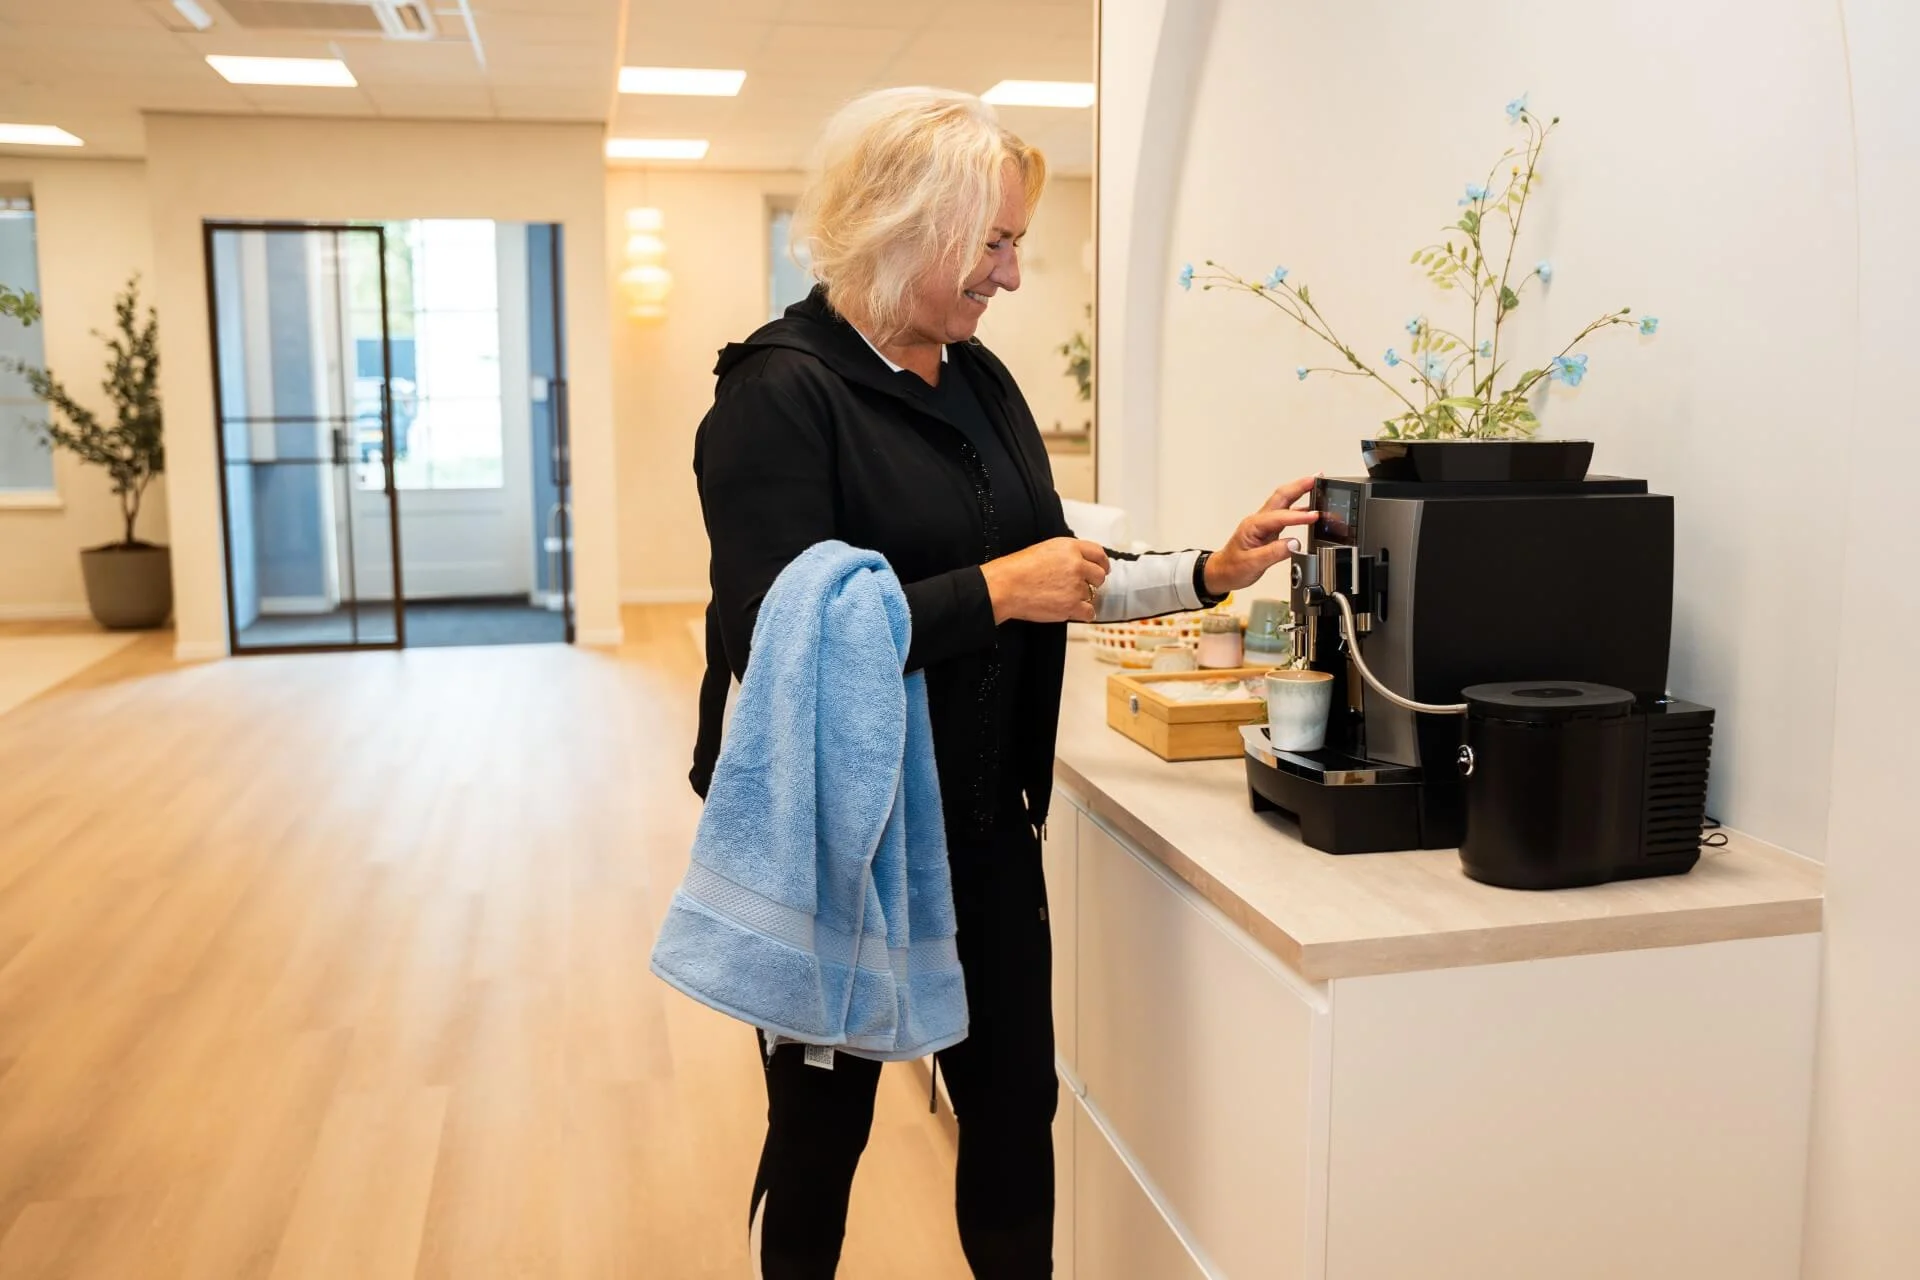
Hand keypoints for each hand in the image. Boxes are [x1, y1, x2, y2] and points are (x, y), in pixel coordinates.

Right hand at [982, 538, 1111, 623]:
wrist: (1006, 586)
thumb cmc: (1018, 569)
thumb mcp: (1045, 549)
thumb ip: (1067, 554)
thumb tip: (1080, 562)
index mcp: (1070, 547)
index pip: (1098, 553)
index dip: (1103, 563)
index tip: (1103, 568)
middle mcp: (1077, 565)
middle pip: (1100, 576)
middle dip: (1093, 582)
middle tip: (1080, 587)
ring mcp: (1076, 586)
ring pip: (1092, 595)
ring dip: (1082, 598)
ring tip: (1062, 598)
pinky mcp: (1072, 605)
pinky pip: (1089, 612)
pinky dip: (1083, 614)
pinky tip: (1072, 611)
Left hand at [1203, 476, 1319, 594]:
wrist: (1222, 572)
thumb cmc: (1232, 567)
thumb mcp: (1251, 564)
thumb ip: (1273, 553)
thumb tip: (1294, 544)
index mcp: (1253, 526)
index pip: (1279, 517)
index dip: (1298, 516)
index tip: (1314, 516)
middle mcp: (1259, 521)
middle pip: (1281, 497)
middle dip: (1299, 486)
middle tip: (1316, 478)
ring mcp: (1265, 524)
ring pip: (1284, 502)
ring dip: (1300, 493)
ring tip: (1316, 487)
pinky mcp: (1269, 530)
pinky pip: (1286, 515)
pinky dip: (1299, 509)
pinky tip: (1310, 510)